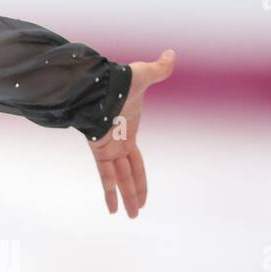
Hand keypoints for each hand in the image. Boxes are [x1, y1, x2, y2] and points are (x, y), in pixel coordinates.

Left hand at [86, 49, 175, 217]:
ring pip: (119, 178)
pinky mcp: (99, 148)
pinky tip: (112, 208)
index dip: (139, 177)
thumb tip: (171, 54)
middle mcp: (117, 143)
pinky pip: (106, 174)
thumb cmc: (121, 78)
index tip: (143, 194)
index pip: (135, 162)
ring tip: (130, 217)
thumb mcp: (144, 76)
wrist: (99, 80)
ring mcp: (108, 146)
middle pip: (128, 175)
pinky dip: (109, 190)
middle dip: (134, 194)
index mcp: (127, 133)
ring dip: (126, 197)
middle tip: (137, 214)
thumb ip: (159, 69)